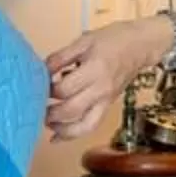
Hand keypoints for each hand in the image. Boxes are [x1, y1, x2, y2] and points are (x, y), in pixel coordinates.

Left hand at [41, 15, 173, 141]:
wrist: (140, 46)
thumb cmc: (111, 40)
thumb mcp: (84, 41)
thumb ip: (61, 57)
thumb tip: (40, 71)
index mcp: (94, 70)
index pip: (65, 88)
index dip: (47, 90)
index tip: (37, 85)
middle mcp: (101, 90)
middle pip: (71, 110)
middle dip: (50, 112)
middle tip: (35, 107)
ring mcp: (106, 101)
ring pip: (83, 125)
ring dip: (61, 129)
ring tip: (45, 124)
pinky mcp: (107, 106)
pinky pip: (91, 125)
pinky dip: (73, 134)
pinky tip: (57, 136)